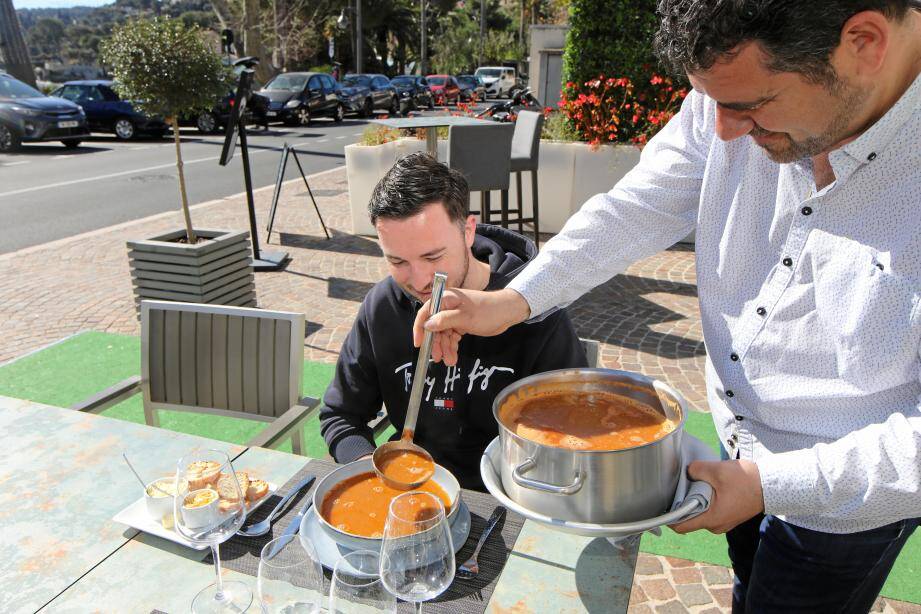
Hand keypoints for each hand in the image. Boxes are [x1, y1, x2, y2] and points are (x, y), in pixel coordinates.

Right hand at [412, 288, 530, 365]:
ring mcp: (454, 315)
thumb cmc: (488, 310)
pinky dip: (452, 346)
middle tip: (438, 358)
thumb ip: (444, 320)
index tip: (418, 344)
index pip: (425, 312)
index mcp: (446, 299)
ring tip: (450, 361)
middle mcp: (447, 306)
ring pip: (443, 334)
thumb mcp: (465, 317)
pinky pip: (451, 336)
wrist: (507, 312)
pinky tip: (453, 355)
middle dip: (436, 344)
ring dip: (445, 348)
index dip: (419, 328)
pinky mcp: (461, 323)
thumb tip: (427, 325)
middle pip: (434, 327)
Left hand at [670, 459, 764, 534]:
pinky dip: (704, 501)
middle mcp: (716, 526)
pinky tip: (703, 486)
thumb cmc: (746, 480)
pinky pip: (710, 511)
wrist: (771, 484)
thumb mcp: (717, 470)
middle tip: (675, 488)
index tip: (659, 506)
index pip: (681, 527)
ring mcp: (723, 522)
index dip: (667, 518)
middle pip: (689, 519)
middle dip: (681, 505)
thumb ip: (697, 470)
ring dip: (693, 502)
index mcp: (711, 519)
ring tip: (690, 484)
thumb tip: (687, 471)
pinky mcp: (728, 516)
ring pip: (700, 514)